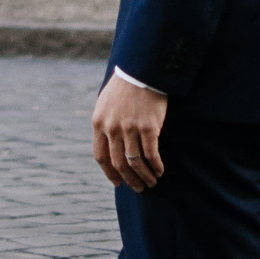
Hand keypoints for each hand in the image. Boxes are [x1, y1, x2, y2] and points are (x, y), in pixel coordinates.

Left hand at [91, 70, 165, 191]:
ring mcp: (129, 129)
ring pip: (135, 162)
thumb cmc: (124, 86)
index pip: (101, 156)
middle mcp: (112, 128)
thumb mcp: (106, 103)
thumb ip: (105, 123)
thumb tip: (108, 143)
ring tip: (151, 183)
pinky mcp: (148, 127)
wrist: (141, 70)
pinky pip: (151, 154)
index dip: (109, 172)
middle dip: (129, 179)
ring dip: (144, 176)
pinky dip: (156, 166)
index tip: (118, 182)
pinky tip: (160, 171)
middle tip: (138, 188)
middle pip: (118, 163)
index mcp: (99, 123)